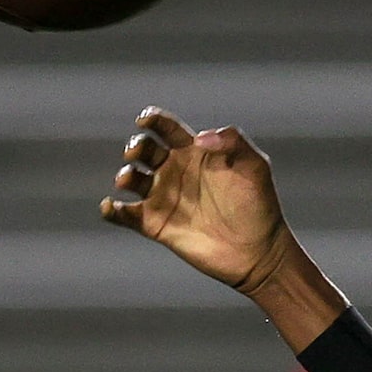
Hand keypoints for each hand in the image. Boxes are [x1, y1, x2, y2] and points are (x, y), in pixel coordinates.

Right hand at [99, 109, 295, 295]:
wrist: (259, 252)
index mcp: (194, 152)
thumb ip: (232, 141)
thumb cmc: (260, 206)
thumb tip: (199, 138)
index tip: (145, 121)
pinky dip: (112, 210)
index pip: (164, 128)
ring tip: (128, 181)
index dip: (151, 119)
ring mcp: (165, 199)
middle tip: (138, 154)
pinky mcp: (157, 226)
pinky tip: (111, 207)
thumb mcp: (254, 166)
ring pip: (131, 179)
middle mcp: (175, 172)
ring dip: (124, 175)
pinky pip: (125, 215)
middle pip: (143, 149)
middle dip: (134, 146)